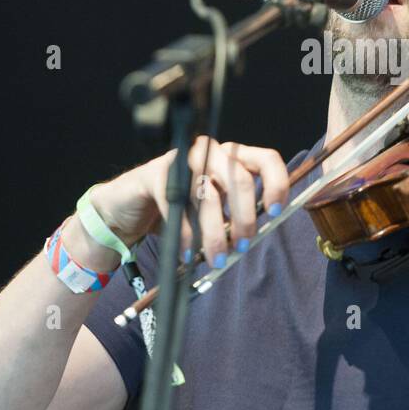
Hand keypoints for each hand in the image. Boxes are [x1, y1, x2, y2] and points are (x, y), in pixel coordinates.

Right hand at [88, 137, 290, 266]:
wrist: (132, 205)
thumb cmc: (181, 208)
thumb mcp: (216, 209)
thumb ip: (237, 215)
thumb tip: (256, 236)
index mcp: (232, 156)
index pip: (266, 159)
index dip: (276, 184)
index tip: (276, 212)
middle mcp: (210, 151)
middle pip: (239, 178)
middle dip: (245, 217)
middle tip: (243, 245)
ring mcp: (182, 160)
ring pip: (209, 195)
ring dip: (215, 233)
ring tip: (217, 258)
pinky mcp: (156, 174)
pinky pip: (177, 206)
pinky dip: (186, 234)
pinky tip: (188, 253)